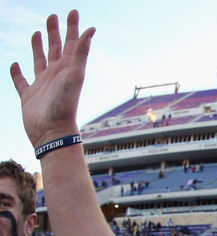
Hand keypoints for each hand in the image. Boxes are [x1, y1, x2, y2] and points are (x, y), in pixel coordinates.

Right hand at [9, 11, 95, 148]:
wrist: (53, 132)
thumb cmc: (65, 106)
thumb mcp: (75, 75)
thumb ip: (81, 52)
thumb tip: (91, 29)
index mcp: (68, 69)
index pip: (71, 43)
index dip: (72, 26)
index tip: (72, 11)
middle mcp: (56, 75)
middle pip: (55, 48)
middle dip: (54, 31)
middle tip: (52, 15)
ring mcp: (42, 85)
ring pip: (39, 60)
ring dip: (38, 46)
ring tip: (36, 32)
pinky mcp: (28, 96)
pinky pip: (20, 81)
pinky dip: (16, 72)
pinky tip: (13, 64)